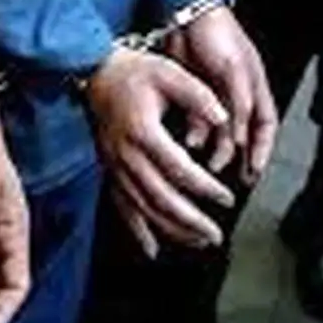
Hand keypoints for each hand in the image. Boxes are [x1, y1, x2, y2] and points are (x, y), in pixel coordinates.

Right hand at [85, 47, 234, 254]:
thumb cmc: (134, 72)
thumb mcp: (170, 73)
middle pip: (159, 197)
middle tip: (215, 234)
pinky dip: (137, 231)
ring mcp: (115, 165)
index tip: (227, 198)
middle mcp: (125, 154)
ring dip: (170, 229)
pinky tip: (152, 249)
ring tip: (198, 241)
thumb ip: (198, 96)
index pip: (178, 169)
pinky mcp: (110, 170)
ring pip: (142, 207)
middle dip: (189, 220)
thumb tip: (223, 118)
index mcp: (143, 132)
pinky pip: (122, 206)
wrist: (95, 73)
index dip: (204, 187)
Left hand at [167, 6, 276, 185]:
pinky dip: (195, 134)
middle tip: (236, 179)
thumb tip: (240, 137)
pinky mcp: (192, 95)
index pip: (266, 126)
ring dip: (215, 150)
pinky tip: (189, 143)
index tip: (257, 169)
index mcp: (254, 88)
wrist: (186, 17)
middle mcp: (236, 96)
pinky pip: (196, 122)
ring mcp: (214, 96)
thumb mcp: (235, 70)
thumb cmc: (218, 35)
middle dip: (239, 158)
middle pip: (242, 134)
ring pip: (218, 132)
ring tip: (209, 167)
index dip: (263, 149)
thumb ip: (240, 103)